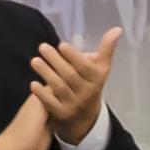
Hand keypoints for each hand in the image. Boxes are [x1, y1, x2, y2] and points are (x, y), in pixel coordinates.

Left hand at [23, 33, 125, 149]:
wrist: (85, 120)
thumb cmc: (90, 86)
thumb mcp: (101, 70)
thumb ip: (106, 49)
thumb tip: (117, 29)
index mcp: (97, 79)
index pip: (85, 67)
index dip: (74, 56)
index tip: (61, 44)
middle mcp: (86, 93)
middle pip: (70, 75)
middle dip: (56, 60)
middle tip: (42, 47)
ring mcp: (74, 105)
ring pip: (59, 87)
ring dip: (46, 73)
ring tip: (35, 60)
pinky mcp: (61, 114)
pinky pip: (51, 103)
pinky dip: (42, 94)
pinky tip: (33, 83)